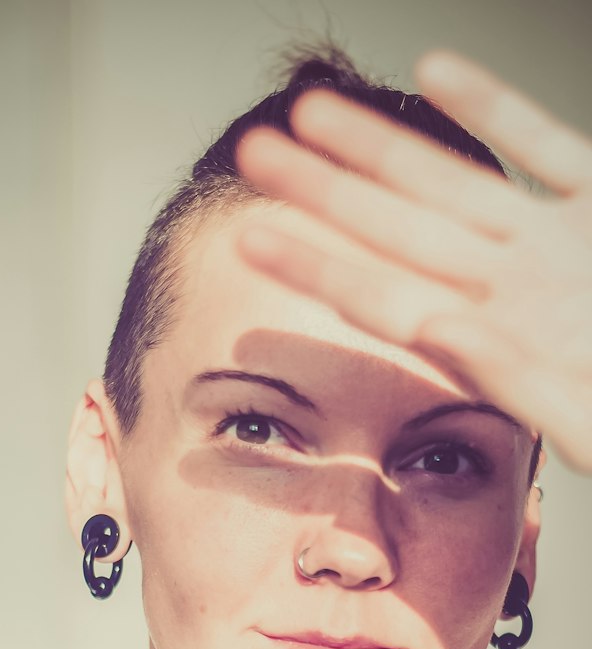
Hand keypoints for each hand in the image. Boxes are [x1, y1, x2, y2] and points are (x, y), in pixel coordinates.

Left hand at [236, 52, 591, 471]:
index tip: (251, 236)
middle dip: (324, 191)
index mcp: (498, 340)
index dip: (317, 264)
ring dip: (382, 146)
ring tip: (310, 112)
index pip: (383, 296)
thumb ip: (513, 380)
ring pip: (453, 181)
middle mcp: (512, 287)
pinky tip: (438, 69)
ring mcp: (559, 243)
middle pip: (397, 229)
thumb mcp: (591, 420)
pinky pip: (547, 148)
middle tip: (253, 155)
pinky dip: (497, 108)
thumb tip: (436, 323)